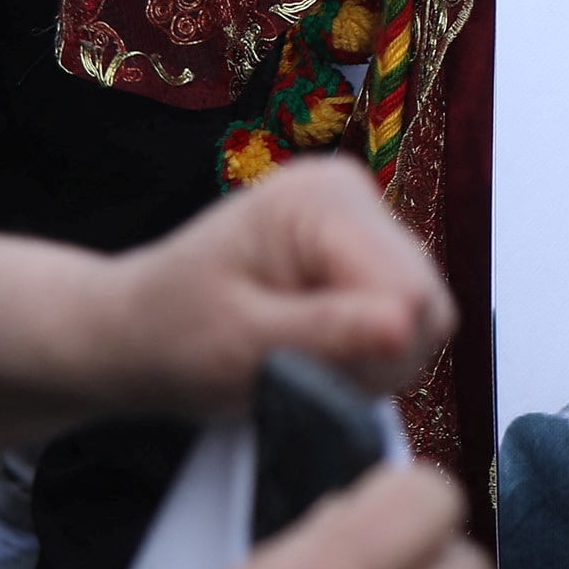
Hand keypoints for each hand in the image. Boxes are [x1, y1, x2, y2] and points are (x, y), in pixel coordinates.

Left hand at [96, 158, 454, 416]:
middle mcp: (353, 193)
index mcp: (322, 200)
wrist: (142, 328)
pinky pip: (408, 316)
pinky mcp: (367, 250)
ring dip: (374, 358)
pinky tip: (317, 349)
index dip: (376, 355)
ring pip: (425, 312)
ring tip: (302, 361)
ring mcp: (364, 219)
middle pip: (426, 299)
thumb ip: (327, 334)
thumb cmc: (174, 333)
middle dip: (376, 358)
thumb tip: (405, 327)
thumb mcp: (241, 345)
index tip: (312, 375)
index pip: (408, 291)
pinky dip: (370, 350)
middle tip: (303, 373)